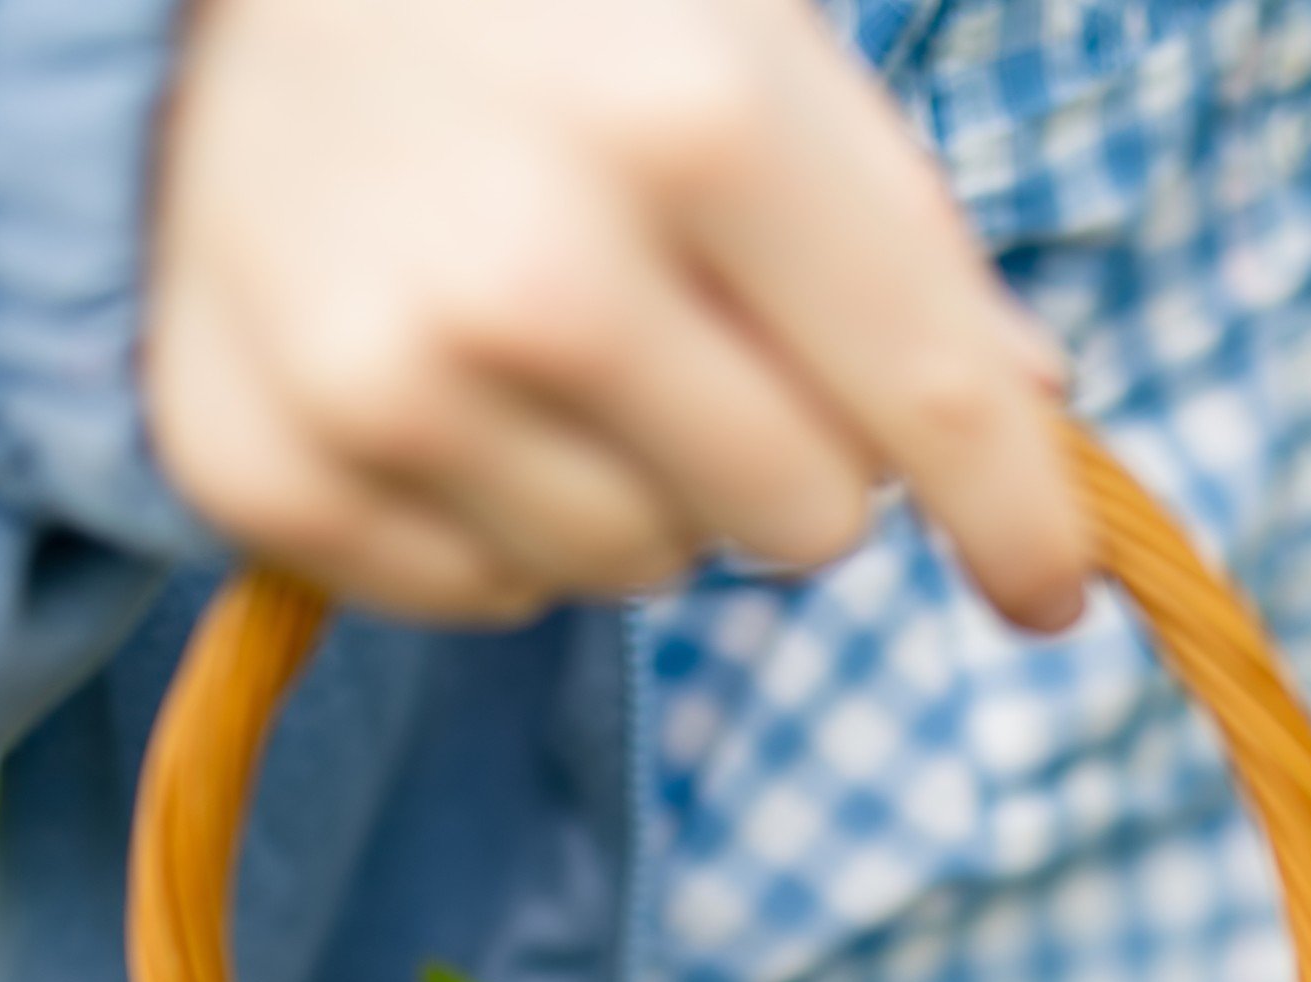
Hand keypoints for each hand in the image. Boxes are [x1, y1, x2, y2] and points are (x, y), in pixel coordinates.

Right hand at [145, 0, 1089, 631]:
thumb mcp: (745, 35)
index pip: (931, 402)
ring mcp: (387, 387)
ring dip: (639, 486)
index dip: (1017, 519)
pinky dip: (492, 516)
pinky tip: (441, 376)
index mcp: (698, 123)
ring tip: (553, 333)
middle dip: (797, 455)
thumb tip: (1028, 408)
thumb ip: (893, 224)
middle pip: (801, 524)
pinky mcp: (265, 470)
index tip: (1045, 590)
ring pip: (640, 573)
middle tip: (713, 337)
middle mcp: (539, 276)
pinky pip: (480, 596)